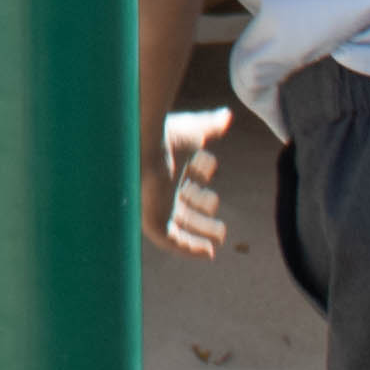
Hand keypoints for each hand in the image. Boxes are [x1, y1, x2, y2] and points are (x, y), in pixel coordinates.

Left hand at [151, 102, 236, 256]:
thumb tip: (227, 115)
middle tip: (220, 217)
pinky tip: (208, 253)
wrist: (142, 145)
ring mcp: (155, 206)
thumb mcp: (195, 131)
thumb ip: (212, 125)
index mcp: (166, 164)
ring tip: (220, 237)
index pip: (184, 174)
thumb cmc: (166, 134)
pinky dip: (190, 249)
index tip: (213, 167)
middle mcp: (159, 186)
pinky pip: (172, 242)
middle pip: (183, 203)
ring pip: (179, 225)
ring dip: (200, 233)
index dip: (201, 173)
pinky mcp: (152, 221)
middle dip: (202, 210)